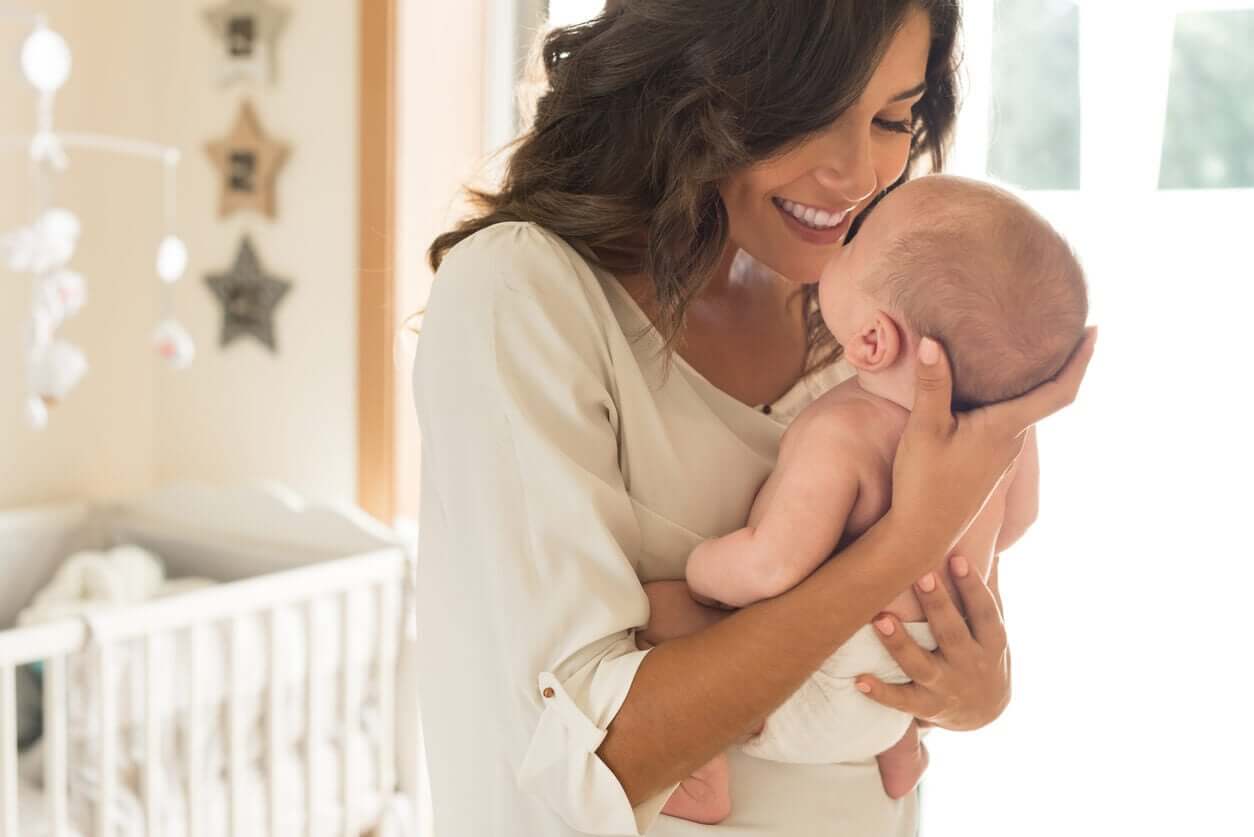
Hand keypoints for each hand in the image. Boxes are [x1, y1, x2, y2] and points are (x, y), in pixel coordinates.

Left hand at [855, 554, 1010, 731]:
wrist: (987, 716)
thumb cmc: (983, 656)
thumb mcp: (993, 631)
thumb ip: (984, 593)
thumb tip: (983, 543)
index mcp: (992, 643)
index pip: (985, 612)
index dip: (972, 586)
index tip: (957, 557)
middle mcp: (971, 665)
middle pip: (951, 632)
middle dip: (936, 605)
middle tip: (919, 574)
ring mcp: (947, 688)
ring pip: (921, 665)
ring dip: (900, 644)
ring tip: (881, 619)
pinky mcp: (926, 707)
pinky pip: (901, 701)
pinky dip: (881, 692)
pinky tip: (859, 680)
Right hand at [890, 329, 1095, 558]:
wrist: (921, 535)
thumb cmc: (924, 484)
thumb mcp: (924, 430)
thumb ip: (933, 385)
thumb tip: (934, 341)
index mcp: (1006, 428)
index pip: (1059, 391)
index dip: (1081, 361)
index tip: (1095, 331)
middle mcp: (1012, 440)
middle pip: (1047, 397)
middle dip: (1059, 363)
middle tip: (1063, 329)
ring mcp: (1002, 454)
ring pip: (1025, 409)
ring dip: (1033, 382)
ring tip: (1028, 350)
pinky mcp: (988, 462)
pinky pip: (1008, 421)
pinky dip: (1011, 398)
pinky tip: (992, 389)